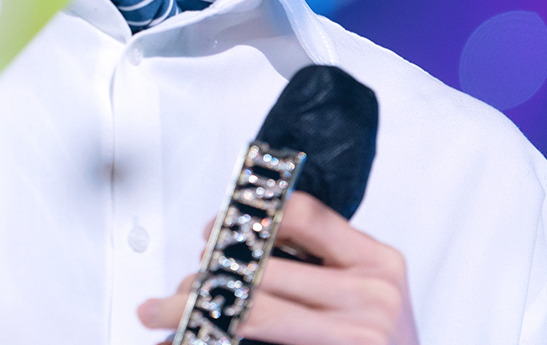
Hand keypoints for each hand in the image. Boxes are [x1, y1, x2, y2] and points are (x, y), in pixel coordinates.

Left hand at [137, 193, 420, 344]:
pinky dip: (218, 341)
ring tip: (163, 313)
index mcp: (379, 262)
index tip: (212, 229)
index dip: (248, 217)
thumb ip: (324, 264)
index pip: (304, 215)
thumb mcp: (370, 293)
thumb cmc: (383, 342)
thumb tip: (237, 246)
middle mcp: (374, 296)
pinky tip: (186, 341)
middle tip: (181, 283)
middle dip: (210, 273)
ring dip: (197, 311)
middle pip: (270, 268)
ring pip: (258, 312)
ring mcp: (359, 336)